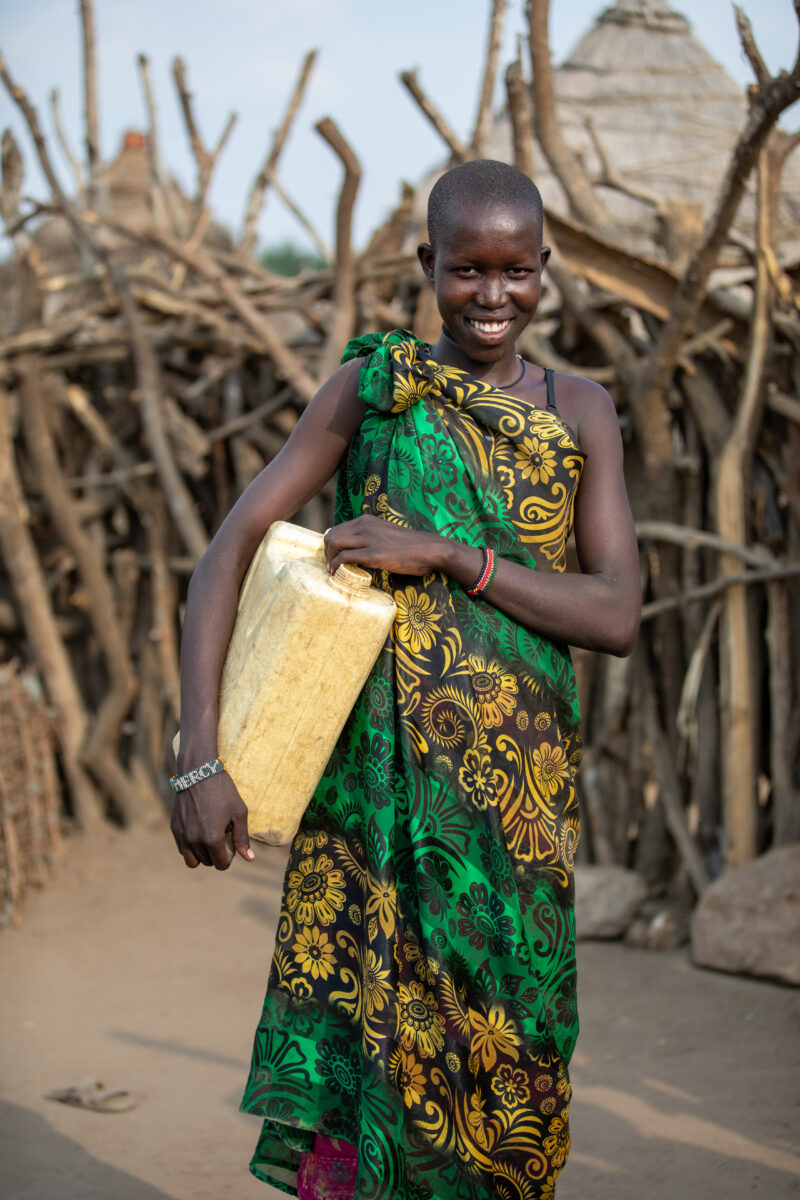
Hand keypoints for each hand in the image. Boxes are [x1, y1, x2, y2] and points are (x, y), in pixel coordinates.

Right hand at [170, 770, 253, 869]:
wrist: (198, 772)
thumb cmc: (223, 791)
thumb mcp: (239, 812)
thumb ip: (242, 838)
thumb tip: (249, 859)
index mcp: (212, 838)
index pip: (221, 864)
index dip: (229, 856)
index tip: (231, 843)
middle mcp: (194, 840)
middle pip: (207, 862)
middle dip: (216, 854)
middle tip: (221, 836)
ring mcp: (182, 835)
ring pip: (192, 861)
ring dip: (202, 855)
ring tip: (209, 838)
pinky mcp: (175, 828)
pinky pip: (182, 849)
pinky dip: (190, 847)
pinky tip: (199, 833)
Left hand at [324, 515, 446, 576]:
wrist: (430, 549)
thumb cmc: (412, 546)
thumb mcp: (387, 534)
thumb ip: (373, 537)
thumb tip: (361, 551)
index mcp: (368, 520)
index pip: (338, 528)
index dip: (331, 544)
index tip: (333, 557)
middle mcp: (365, 526)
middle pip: (332, 534)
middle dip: (326, 551)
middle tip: (330, 565)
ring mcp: (369, 539)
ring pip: (334, 543)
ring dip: (329, 558)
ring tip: (332, 570)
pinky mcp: (374, 554)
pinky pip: (345, 557)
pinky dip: (336, 565)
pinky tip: (338, 573)